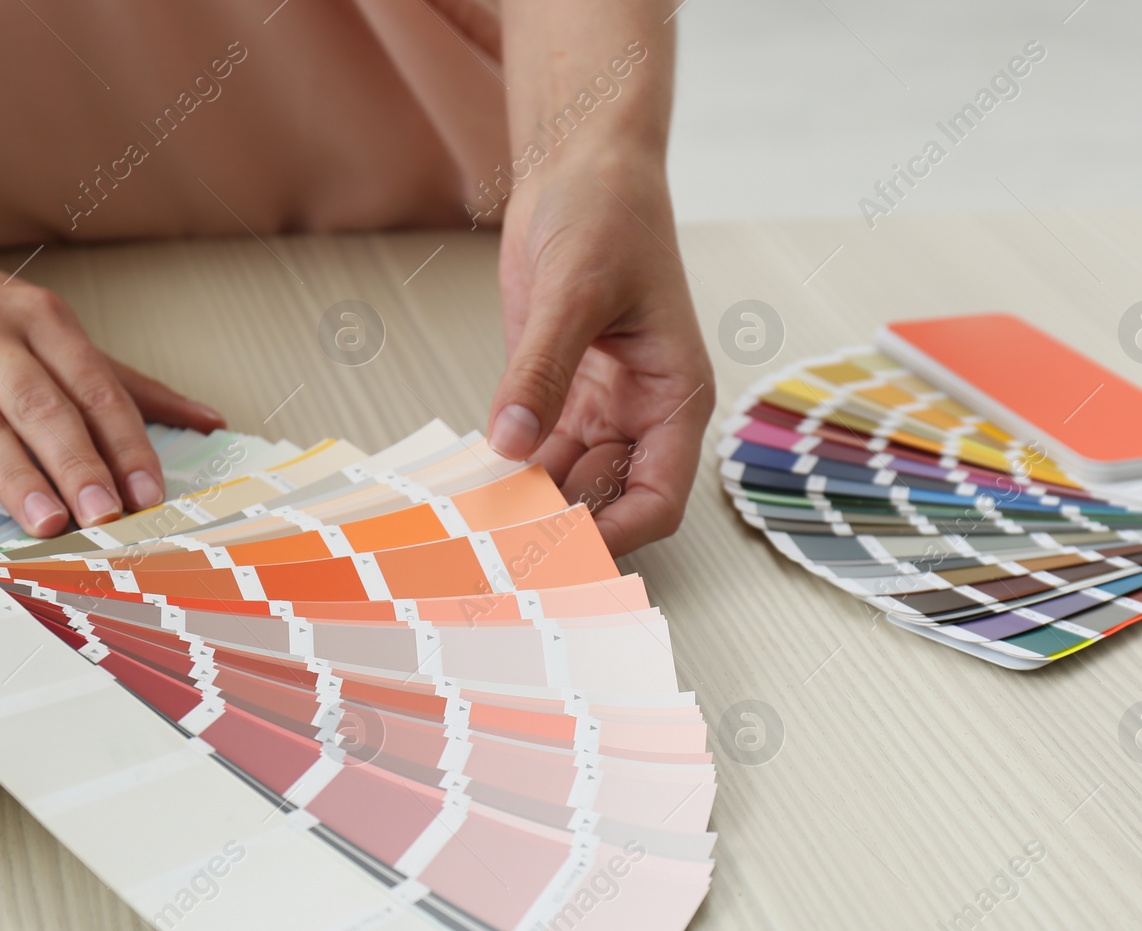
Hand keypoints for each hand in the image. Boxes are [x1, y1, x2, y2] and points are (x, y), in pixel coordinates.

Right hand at [0, 239, 225, 535]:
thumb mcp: (48, 325)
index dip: (125, 442)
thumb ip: (123, 380)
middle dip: (78, 463)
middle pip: (41, 405)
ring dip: (15, 477)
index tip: (149, 492)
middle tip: (105, 515)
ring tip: (46, 522)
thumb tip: (207, 419)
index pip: (94, 386)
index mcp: (40, 319)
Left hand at [489, 154, 712, 556]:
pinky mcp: (554, 392)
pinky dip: (503, 473)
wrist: (581, 165)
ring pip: (564, 485)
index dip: (614, 535)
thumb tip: (512, 444)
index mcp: (675, 396)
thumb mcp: (575, 290)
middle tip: (494, 552)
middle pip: (605, 501)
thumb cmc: (611, 212)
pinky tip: (466, 489)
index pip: (658, 497)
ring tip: (470, 530)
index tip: (557, 554)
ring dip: (523, 506)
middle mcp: (641, 413)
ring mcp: (596, 407)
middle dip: (557, 529)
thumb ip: (542, 370)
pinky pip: (532, 452)